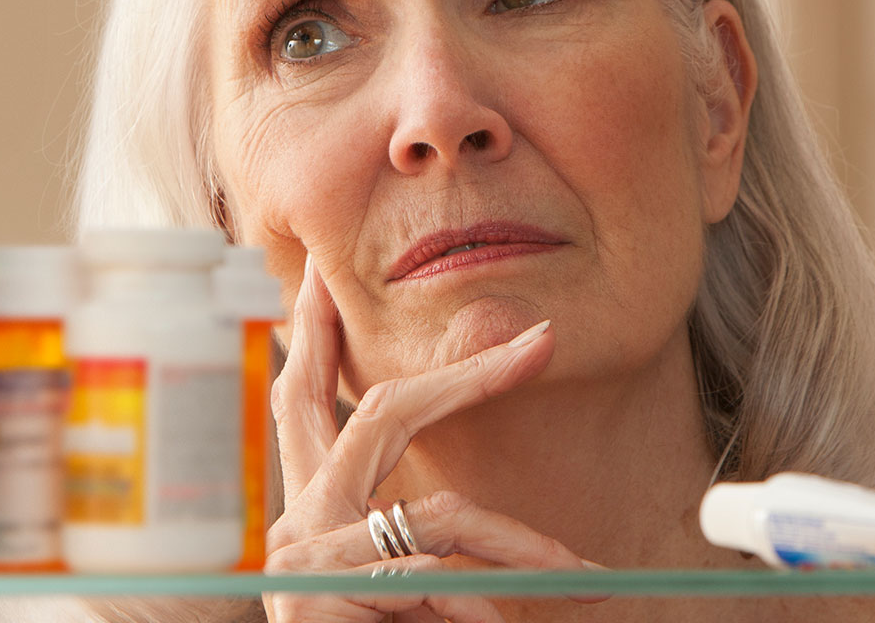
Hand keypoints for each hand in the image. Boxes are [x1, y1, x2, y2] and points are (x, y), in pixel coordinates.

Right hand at [262, 256, 601, 622]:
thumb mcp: (401, 603)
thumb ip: (420, 560)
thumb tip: (494, 555)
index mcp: (306, 512)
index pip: (306, 401)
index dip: (322, 339)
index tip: (329, 283)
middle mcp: (293, 521)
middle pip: (375, 413)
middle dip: (459, 376)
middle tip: (536, 344)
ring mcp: (302, 556)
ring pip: (439, 515)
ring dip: (521, 548)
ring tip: (582, 581)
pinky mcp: (320, 592)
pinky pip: (430, 578)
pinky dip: (482, 605)